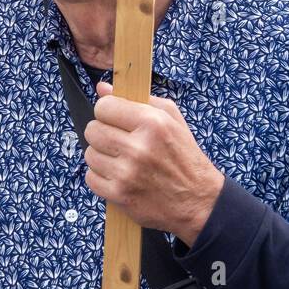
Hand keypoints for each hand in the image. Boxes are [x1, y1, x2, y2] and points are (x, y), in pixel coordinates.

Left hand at [83, 80, 223, 247]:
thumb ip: (138, 99)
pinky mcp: (119, 194)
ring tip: (121, 160)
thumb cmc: (184, 157)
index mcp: (153, 123)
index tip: (115, 118)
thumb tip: (102, 87)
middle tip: (118, 140)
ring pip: (90, 154)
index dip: (107, 111)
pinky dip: (101, 177)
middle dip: (102, 133)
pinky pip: (90, 178)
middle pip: (93, 130)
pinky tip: (118, 176)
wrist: (198, 201)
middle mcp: (139, 147)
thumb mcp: (171, 119)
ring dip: (102, 156)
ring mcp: (127, 173)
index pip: (104, 106)